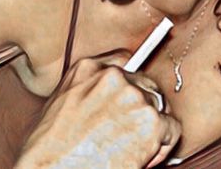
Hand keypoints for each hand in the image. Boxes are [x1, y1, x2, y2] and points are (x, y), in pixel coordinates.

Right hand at [14, 51, 180, 168]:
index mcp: (89, 68)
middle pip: (145, 86)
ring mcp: (134, 97)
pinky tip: (142, 156)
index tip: (126, 104)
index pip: (124, 64)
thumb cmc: (49, 148)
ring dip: (151, 128)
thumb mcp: (61, 103)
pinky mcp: (151, 121)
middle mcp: (114, 77)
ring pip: (159, 107)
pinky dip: (162, 145)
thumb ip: (89, 88)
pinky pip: (172, 129)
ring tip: (129, 148)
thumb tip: (112, 92)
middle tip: (127, 134)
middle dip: (141, 109)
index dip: (128, 87)